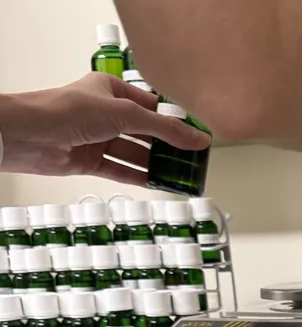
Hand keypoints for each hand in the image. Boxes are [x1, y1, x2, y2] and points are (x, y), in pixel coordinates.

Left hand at [0, 72, 210, 185]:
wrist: (26, 134)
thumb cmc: (66, 110)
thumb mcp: (126, 114)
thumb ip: (165, 129)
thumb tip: (198, 138)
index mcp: (112, 90)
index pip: (152, 106)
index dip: (174, 120)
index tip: (196, 135)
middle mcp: (105, 112)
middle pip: (145, 131)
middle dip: (167, 145)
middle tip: (192, 158)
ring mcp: (97, 137)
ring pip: (134, 152)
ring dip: (155, 164)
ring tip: (179, 174)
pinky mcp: (89, 160)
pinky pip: (120, 169)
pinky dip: (139, 177)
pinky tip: (157, 184)